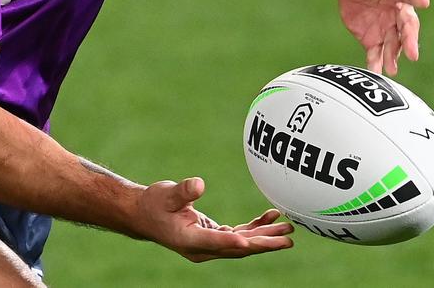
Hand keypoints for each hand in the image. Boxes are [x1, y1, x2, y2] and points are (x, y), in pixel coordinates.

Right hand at [135, 177, 292, 261]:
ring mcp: (210, 245)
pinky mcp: (213, 237)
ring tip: (287, 229)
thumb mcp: (166, 194)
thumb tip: (199, 184)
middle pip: (237, 248)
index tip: (249, 239)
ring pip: (242, 243)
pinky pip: (238, 235)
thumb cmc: (154, 203)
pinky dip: (254, 229)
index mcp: (189, 240)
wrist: (145, 215)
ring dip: (264, 237)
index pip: (214, 241)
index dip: (231, 241)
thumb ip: (183, 191)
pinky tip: (269, 218)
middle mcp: (202, 248)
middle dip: (263, 244)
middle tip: (287, 239)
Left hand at [333, 0, 429, 76]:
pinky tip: (376, 72)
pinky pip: (376, 51)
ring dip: (393, 56)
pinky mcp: (373, 36)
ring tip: (391, 69)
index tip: (424, 1)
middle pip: (406, 25)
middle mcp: (395, 8)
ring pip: (393, 42)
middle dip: (409, 39)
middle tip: (411, 54)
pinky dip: (376, 62)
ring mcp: (386, 24)